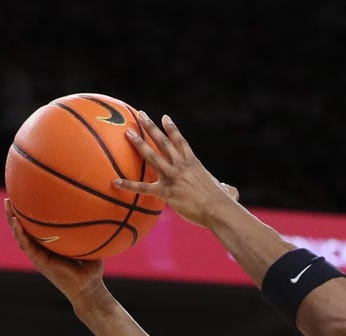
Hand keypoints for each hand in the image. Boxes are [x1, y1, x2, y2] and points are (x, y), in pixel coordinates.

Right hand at [4, 199, 105, 304]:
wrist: (89, 288)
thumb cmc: (92, 268)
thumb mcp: (91, 244)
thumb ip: (91, 230)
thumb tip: (99, 210)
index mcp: (51, 244)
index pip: (37, 226)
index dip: (30, 213)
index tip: (26, 196)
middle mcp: (42, 248)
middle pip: (25, 227)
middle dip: (16, 212)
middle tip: (10, 196)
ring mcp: (39, 255)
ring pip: (20, 234)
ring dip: (12, 219)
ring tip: (7, 204)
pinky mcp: (39, 261)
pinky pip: (26, 245)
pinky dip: (20, 233)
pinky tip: (15, 222)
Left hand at [113, 111, 238, 227]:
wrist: (219, 210)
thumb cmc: (225, 203)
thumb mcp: (226, 191)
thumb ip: (225, 188)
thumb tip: (230, 191)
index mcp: (194, 163)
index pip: (181, 142)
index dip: (172, 129)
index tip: (164, 117)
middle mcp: (182, 166)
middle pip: (164, 142)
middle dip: (151, 127)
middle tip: (141, 115)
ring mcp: (173, 177)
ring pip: (152, 156)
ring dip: (139, 143)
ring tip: (128, 132)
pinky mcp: (167, 192)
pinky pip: (143, 188)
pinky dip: (128, 185)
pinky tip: (115, 182)